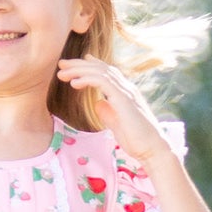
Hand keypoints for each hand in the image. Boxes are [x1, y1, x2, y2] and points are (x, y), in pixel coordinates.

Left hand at [55, 55, 169, 164]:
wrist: (151, 148)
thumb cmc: (135, 138)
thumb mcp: (116, 122)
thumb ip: (107, 111)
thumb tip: (98, 103)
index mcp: (123, 92)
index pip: (106, 73)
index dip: (90, 66)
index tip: (72, 64)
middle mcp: (126, 88)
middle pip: (101, 69)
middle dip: (79, 65)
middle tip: (61, 64)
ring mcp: (126, 92)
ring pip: (101, 72)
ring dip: (79, 70)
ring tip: (62, 73)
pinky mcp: (124, 99)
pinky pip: (103, 83)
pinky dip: (87, 80)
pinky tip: (74, 83)